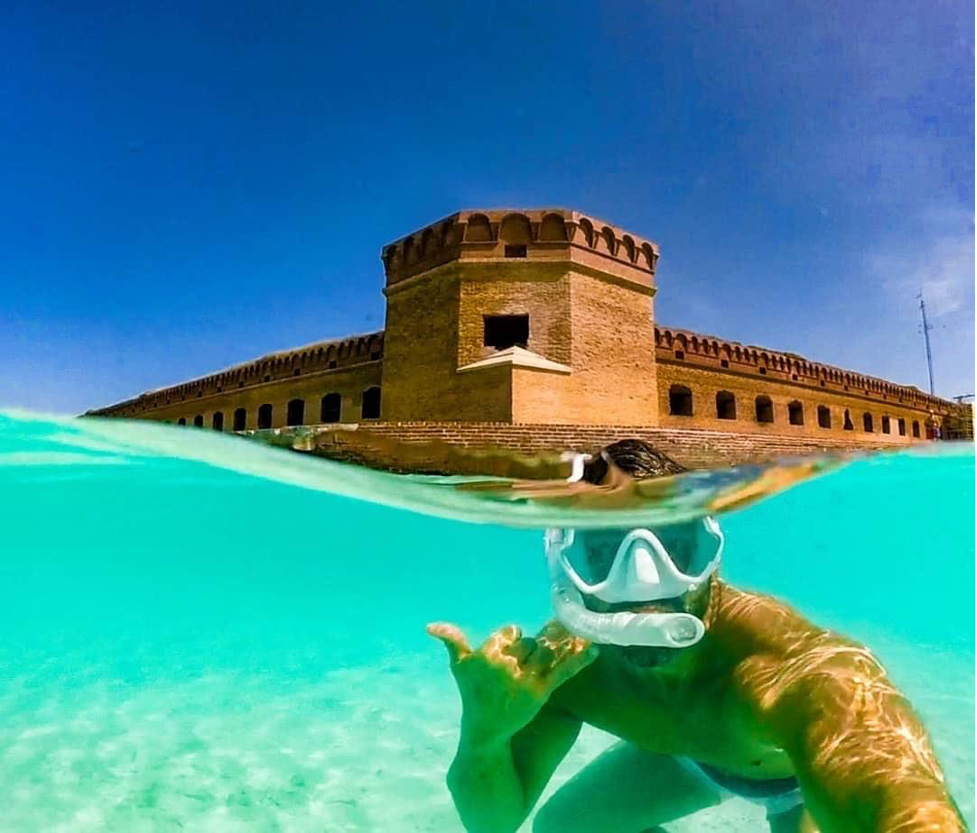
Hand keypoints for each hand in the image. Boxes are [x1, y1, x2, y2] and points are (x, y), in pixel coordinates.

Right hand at [427, 621, 597, 745]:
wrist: (485, 732)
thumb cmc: (472, 697)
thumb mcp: (460, 668)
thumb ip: (452, 642)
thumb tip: (430, 625)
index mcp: (486, 654)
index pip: (511, 632)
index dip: (513, 639)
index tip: (513, 646)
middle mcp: (505, 665)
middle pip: (531, 642)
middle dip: (534, 646)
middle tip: (536, 654)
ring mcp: (524, 679)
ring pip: (548, 651)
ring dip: (562, 644)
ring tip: (576, 634)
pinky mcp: (541, 693)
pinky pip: (563, 671)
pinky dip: (580, 659)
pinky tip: (594, 648)